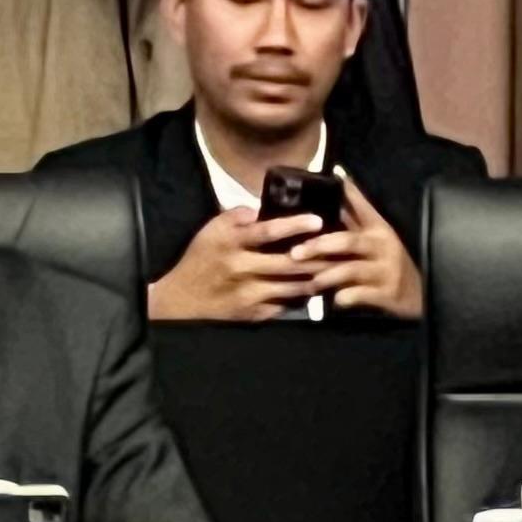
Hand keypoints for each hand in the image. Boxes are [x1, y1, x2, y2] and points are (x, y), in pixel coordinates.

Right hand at [150, 207, 329, 322]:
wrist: (181, 300)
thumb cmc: (200, 259)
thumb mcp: (210, 230)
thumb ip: (236, 216)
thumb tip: (261, 207)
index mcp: (231, 243)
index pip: (267, 232)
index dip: (295, 225)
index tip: (318, 220)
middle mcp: (241, 269)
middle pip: (288, 263)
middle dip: (317, 256)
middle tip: (340, 248)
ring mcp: (249, 294)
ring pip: (293, 287)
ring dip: (316, 278)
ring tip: (336, 269)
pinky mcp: (254, 314)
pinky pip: (286, 305)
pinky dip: (303, 297)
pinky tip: (315, 289)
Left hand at [302, 171, 423, 317]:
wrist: (418, 296)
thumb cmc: (387, 264)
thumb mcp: (375, 238)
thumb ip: (354, 218)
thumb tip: (335, 186)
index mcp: (378, 229)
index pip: (361, 206)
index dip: (347, 192)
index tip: (331, 179)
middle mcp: (382, 246)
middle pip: (348, 241)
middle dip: (319, 246)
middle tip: (295, 253)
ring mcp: (385, 270)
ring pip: (350, 269)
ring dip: (325, 276)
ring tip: (309, 283)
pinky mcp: (385, 293)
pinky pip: (358, 295)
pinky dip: (343, 297)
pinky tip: (333, 300)